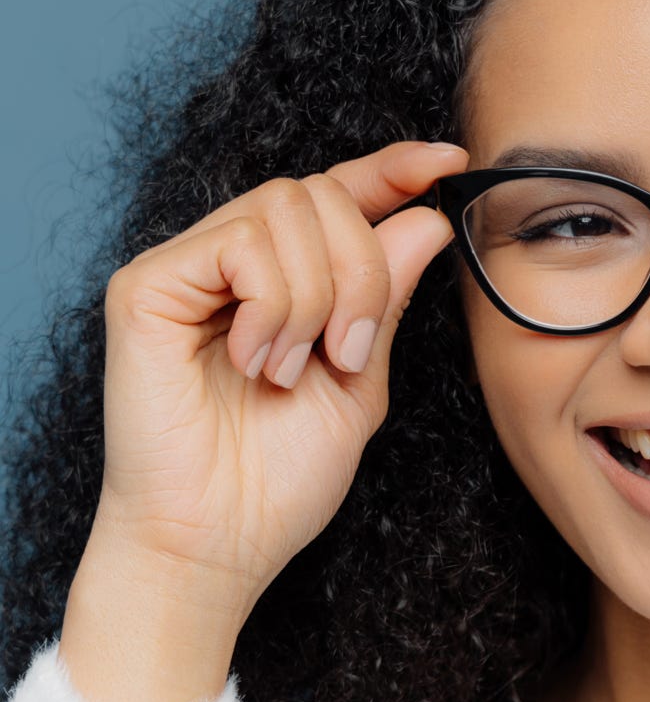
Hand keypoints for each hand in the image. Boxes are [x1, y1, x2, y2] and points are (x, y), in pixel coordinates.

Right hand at [90, 138, 467, 613]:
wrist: (224, 540)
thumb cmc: (284, 477)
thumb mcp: (362, 383)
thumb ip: (386, 300)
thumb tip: (424, 218)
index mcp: (288, 282)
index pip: (340, 196)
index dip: (393, 170)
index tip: (449, 161)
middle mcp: (235, 264)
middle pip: (322, 194)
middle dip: (364, 272)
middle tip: (351, 355)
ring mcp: (189, 270)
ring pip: (286, 208)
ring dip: (321, 297)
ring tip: (297, 370)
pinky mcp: (148, 286)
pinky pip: (240, 243)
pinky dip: (274, 305)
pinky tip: (259, 361)